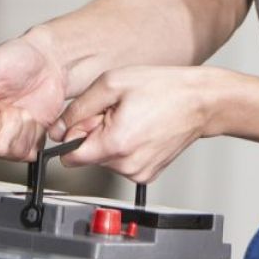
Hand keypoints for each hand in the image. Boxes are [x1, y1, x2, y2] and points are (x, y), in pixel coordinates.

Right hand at [0, 31, 69, 160]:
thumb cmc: (18, 58)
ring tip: (22, 108)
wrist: (50, 62)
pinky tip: (32, 117)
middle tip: (10, 105)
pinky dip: (33, 134)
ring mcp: (0, 136)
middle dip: (3, 124)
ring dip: (20, 127)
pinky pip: (25, 154)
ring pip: (5, 151)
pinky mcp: (21, 143)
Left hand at [53, 65, 222, 183]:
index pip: (69, 158)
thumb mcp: (111, 84)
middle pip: (88, 157)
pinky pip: (122, 163)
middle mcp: (127, 165)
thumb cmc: (163, 89)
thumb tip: (58, 128)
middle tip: (116, 113)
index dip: (73, 136)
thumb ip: (78, 109)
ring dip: (110, 140)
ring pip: (104, 160)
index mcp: (115, 144)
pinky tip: (140, 129)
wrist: (200, 102)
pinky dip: (125, 147)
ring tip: (131, 119)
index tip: (88, 120)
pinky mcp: (147, 174)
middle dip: (94, 135)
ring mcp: (139, 173)